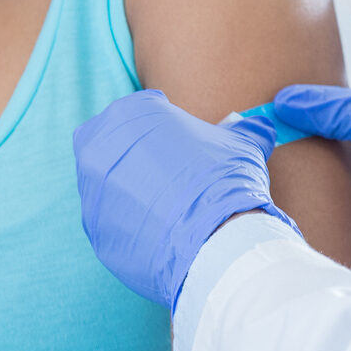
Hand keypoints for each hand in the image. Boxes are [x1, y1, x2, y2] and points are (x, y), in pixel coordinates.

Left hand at [73, 89, 299, 310]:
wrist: (216, 237)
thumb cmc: (226, 180)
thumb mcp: (242, 145)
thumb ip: (245, 131)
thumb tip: (259, 128)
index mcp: (130, 113)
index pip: (140, 113)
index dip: (164, 131)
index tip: (181, 149)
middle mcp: (99, 147)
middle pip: (114, 146)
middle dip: (137, 160)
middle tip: (169, 178)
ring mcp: (92, 191)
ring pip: (109, 188)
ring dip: (132, 195)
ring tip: (168, 210)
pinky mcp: (95, 229)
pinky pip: (112, 224)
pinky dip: (131, 227)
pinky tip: (160, 233)